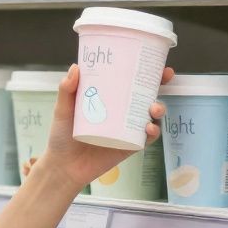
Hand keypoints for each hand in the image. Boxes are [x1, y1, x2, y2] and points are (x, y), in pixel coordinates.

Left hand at [33, 63, 173, 189]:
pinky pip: (147, 138)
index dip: (144, 70)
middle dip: (160, 84)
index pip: (128, 81)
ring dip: (159, 108)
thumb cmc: (62, 136)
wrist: (64, 166)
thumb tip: (75, 67)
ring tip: (154, 108)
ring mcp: (127, 129)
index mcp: (108, 99)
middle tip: (165, 77)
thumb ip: (66, 91)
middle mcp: (121, 112)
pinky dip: (153, 132)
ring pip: (150, 115)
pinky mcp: (129, 146)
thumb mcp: (63, 110)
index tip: (155, 61)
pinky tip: (149, 128)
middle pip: (146, 94)